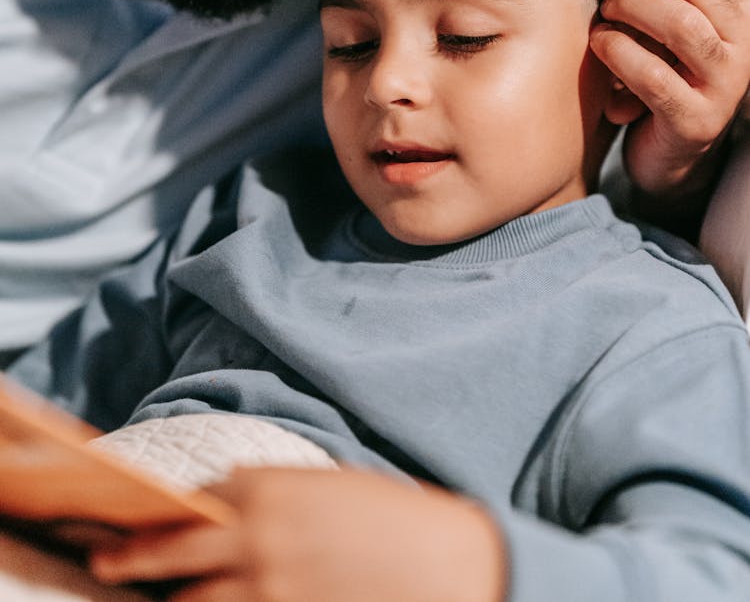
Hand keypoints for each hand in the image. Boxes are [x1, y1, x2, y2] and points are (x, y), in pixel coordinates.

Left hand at [89, 466, 506, 601]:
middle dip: (133, 556)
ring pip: (192, 599)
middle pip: (173, 549)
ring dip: (174, 598)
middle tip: (107, 562)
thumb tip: (233, 501)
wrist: (451, 565)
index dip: (168, 509)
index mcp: (270, 488)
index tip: (146, 517)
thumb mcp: (330, 488)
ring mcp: (266, 589)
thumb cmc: (397, 519)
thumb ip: (277, 494)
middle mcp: (256, 536)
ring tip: (158, 597)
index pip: (197, 497)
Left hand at [586, 0, 749, 213]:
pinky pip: (655, 77)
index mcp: (742, 2)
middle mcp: (745, 39)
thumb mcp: (672, 9)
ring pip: (680, 22)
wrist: (667, 151)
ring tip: (604, 11)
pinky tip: (600, 46)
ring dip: (629, 6)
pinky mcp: (696, 120)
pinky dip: (618, 54)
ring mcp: (726, 82)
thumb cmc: (664, 68)